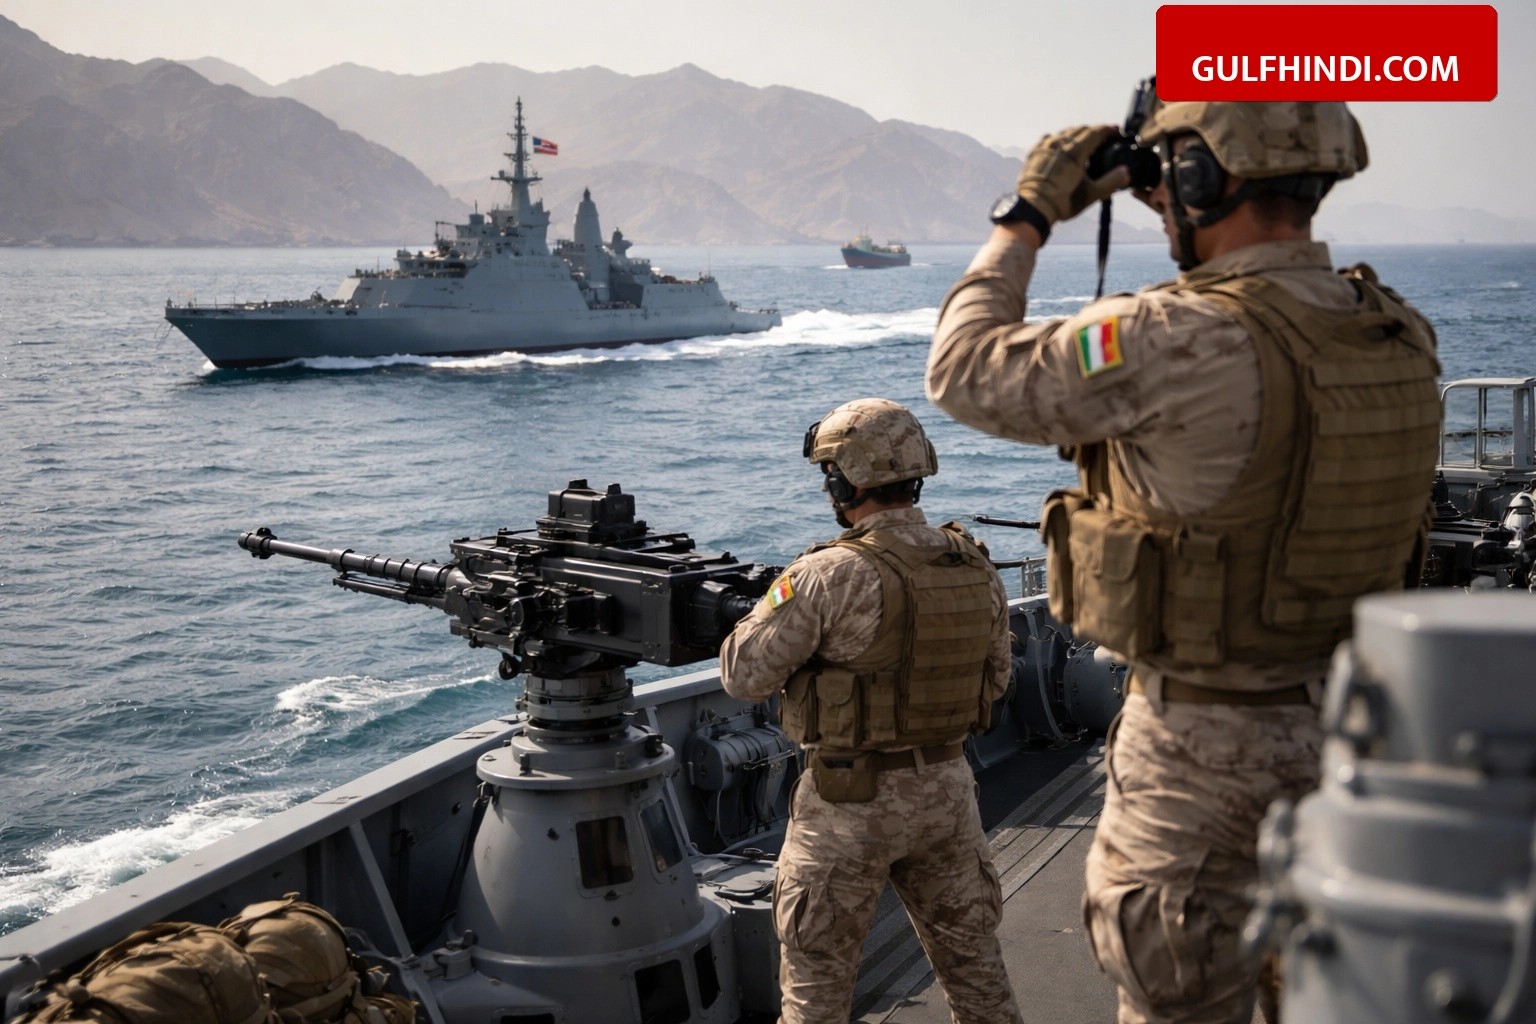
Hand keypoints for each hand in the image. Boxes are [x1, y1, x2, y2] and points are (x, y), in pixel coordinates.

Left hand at [1015, 124, 1131, 225]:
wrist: (1033, 208)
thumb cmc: (1063, 202)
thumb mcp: (1091, 194)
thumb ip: (1111, 181)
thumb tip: (1126, 171)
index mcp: (1076, 150)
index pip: (1096, 132)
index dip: (1108, 130)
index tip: (1116, 131)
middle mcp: (1060, 143)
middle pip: (1081, 129)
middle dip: (1094, 132)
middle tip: (1103, 139)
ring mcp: (1045, 146)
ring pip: (1065, 132)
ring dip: (1077, 134)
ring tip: (1084, 142)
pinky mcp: (1034, 152)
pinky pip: (1049, 138)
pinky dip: (1059, 139)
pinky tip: (1061, 146)